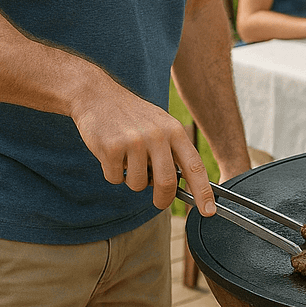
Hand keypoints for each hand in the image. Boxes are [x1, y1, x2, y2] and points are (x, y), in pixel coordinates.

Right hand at [71, 77, 216, 215]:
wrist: (97, 95)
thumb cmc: (132, 115)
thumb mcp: (160, 125)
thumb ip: (172, 151)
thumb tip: (184, 186)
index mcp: (174, 130)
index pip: (194, 165)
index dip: (203, 191)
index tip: (208, 211)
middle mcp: (157, 135)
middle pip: (167, 182)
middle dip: (163, 199)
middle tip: (160, 203)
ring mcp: (134, 141)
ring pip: (138, 184)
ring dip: (132, 180)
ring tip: (127, 160)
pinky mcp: (111, 148)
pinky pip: (115, 178)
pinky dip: (112, 173)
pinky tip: (110, 154)